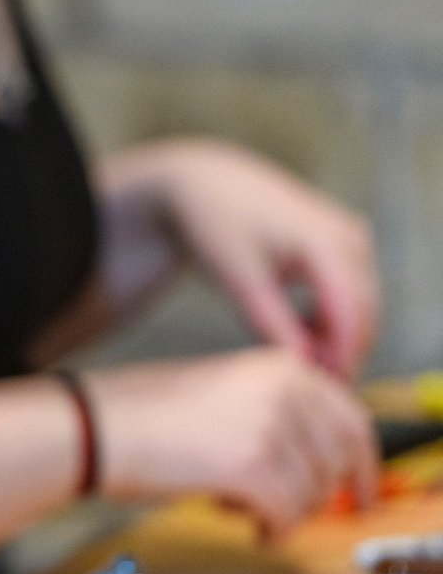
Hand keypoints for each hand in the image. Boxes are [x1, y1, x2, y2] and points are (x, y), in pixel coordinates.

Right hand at [85, 346, 377, 538]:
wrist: (93, 426)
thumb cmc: (140, 413)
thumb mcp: (221, 391)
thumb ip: (272, 414)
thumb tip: (309, 459)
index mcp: (282, 365)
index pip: (349, 418)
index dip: (361, 463)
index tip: (361, 491)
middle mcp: (286, 389)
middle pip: (339, 460)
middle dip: (320, 495)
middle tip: (294, 515)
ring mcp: (272, 427)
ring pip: (313, 492)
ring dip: (286, 511)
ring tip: (244, 510)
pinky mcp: (252, 468)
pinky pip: (287, 513)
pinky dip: (274, 530)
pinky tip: (251, 529)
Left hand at [136, 138, 378, 377]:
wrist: (208, 181)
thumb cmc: (217, 224)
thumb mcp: (240, 279)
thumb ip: (273, 324)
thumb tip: (303, 368)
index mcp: (327, 241)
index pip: (353, 314)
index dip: (343, 357)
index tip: (324, 391)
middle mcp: (350, 237)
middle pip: (364, 313)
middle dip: (343, 353)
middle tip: (312, 390)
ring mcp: (352, 238)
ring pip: (360, 305)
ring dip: (337, 338)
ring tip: (300, 364)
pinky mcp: (343, 244)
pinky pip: (349, 291)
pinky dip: (331, 317)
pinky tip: (301, 335)